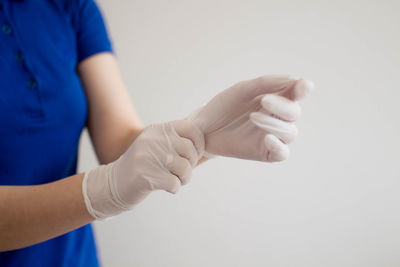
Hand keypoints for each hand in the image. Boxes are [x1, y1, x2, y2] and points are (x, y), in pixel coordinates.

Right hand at [82, 120, 204, 219]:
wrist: (113, 184)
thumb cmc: (143, 166)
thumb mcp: (157, 145)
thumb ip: (177, 140)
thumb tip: (205, 140)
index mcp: (158, 129)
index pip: (191, 128)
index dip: (199, 143)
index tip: (194, 155)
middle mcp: (153, 139)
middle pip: (189, 150)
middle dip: (191, 164)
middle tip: (182, 172)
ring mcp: (148, 157)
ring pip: (185, 168)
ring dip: (184, 178)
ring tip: (175, 180)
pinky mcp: (145, 176)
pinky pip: (175, 183)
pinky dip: (174, 188)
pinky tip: (165, 187)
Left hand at [188, 74, 312, 161]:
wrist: (203, 128)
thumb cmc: (224, 107)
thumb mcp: (242, 90)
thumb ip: (266, 83)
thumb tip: (293, 80)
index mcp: (276, 99)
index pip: (296, 94)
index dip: (303, 89)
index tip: (303, 86)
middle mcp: (278, 118)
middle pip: (294, 113)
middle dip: (282, 106)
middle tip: (264, 100)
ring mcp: (273, 136)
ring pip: (290, 132)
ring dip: (274, 123)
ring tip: (252, 117)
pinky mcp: (266, 153)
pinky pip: (282, 153)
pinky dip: (278, 146)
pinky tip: (267, 138)